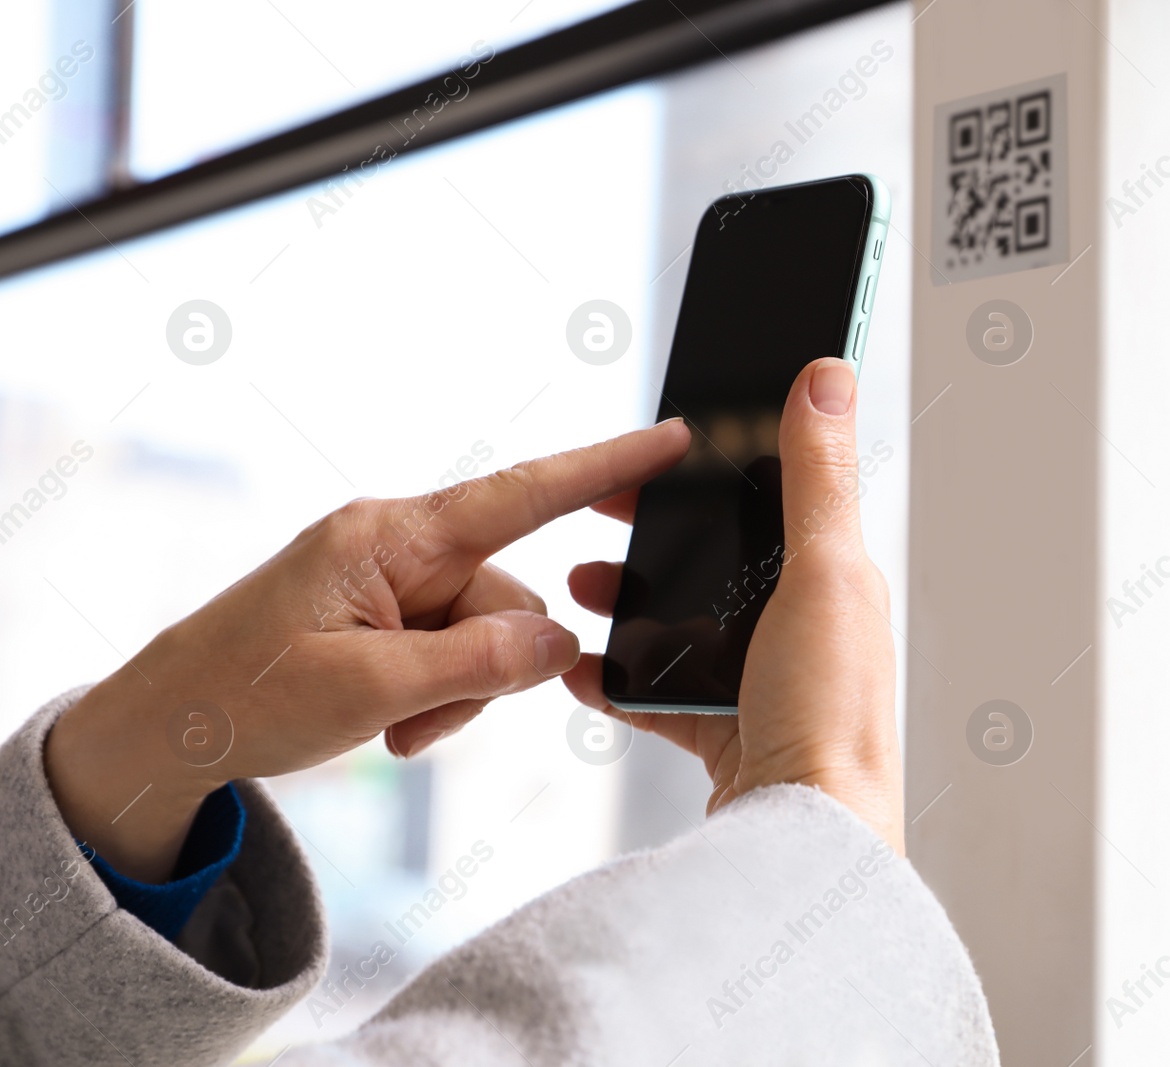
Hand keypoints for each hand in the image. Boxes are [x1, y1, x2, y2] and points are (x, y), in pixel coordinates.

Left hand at [44, 420, 690, 881]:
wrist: (168, 727)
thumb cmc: (242, 695)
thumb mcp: (367, 690)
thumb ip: (477, 664)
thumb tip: (562, 645)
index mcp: (391, 536)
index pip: (521, 494)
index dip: (606, 468)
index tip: (674, 441)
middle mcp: (402, 546)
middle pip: (512, 597)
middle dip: (489, 667)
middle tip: (419, 716)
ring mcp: (398, 582)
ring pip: (493, 636)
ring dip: (461, 692)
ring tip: (393, 725)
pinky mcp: (393, 615)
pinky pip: (462, 652)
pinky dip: (443, 696)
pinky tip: (393, 723)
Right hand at [564, 359, 903, 851]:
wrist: (803, 843)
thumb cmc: (828, 716)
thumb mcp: (824, 576)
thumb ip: (819, 476)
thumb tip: (831, 371)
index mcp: (836, 580)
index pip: (774, 495)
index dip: (716, 462)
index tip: (658, 443)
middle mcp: (807, 628)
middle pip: (719, 557)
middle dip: (654, 533)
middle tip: (594, 516)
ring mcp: (768, 681)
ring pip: (686, 621)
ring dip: (629, 601)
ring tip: (578, 591)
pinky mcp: (732, 731)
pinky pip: (664, 691)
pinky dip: (619, 678)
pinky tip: (578, 668)